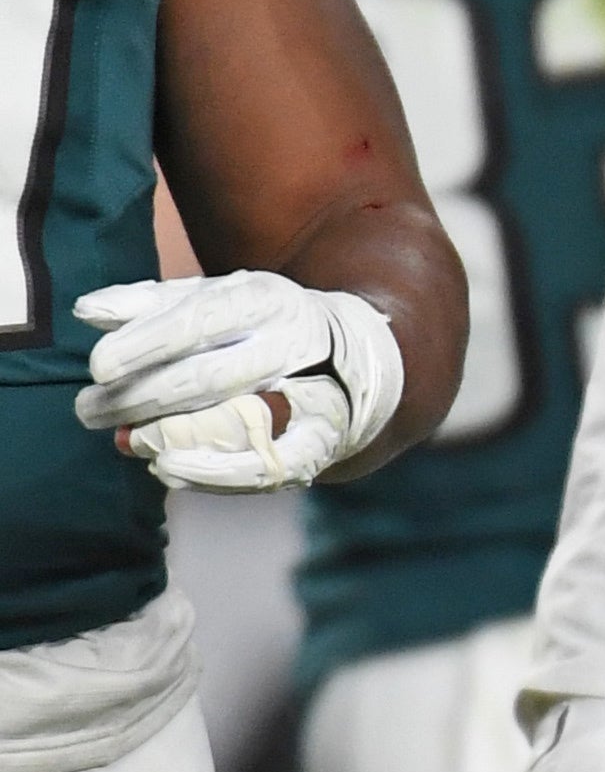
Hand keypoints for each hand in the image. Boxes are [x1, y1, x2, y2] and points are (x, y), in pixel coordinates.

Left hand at [73, 272, 402, 490]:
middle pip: (209, 376)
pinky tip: (167, 470)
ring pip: (233, 419)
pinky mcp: (321, 439)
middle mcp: (294, 340)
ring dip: (167, 436)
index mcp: (265, 297)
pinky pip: (268, 464)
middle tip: (88, 412)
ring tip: (123, 441)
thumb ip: (149, 304)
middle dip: (140, 398)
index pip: (200, 319)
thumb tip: (87, 310)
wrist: (351, 353)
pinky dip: (215, 473)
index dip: (147, 344)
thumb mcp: (211, 299)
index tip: (98, 367)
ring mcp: (313, 390)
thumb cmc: (257, 325)